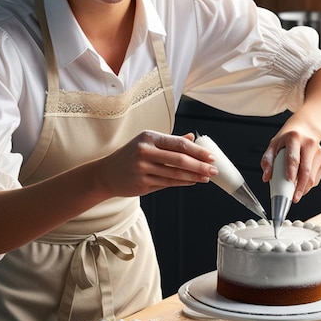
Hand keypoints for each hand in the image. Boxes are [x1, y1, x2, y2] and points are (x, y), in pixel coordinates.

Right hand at [99, 131, 218, 196]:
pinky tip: (192, 181)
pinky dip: (182, 183)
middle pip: (179, 160)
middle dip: (200, 165)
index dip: (197, 151)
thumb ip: (170, 141)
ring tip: (206, 177)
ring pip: (174, 174)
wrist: (107, 173)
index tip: (210, 156)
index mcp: (148, 138)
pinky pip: (167, 184)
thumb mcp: (147, 143)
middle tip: (214, 169)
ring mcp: (142, 169)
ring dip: (194, 176)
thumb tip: (192, 137)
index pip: (178, 144)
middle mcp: (145, 152)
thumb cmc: (131, 155)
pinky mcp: (142, 184)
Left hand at [260, 131, 320, 201]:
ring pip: (312, 177)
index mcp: (294, 138)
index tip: (289, 183)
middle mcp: (309, 144)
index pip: (293, 158)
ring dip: (303, 188)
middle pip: (305, 170)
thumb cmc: (287, 141)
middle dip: (299, 187)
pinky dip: (308, 185)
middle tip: (293, 198)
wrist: (304, 132)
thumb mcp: (273, 146)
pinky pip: (316, 178)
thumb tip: (266, 177)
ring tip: (294, 192)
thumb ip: (267, 161)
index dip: (291, 172)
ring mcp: (319, 153)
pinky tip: (300, 183)